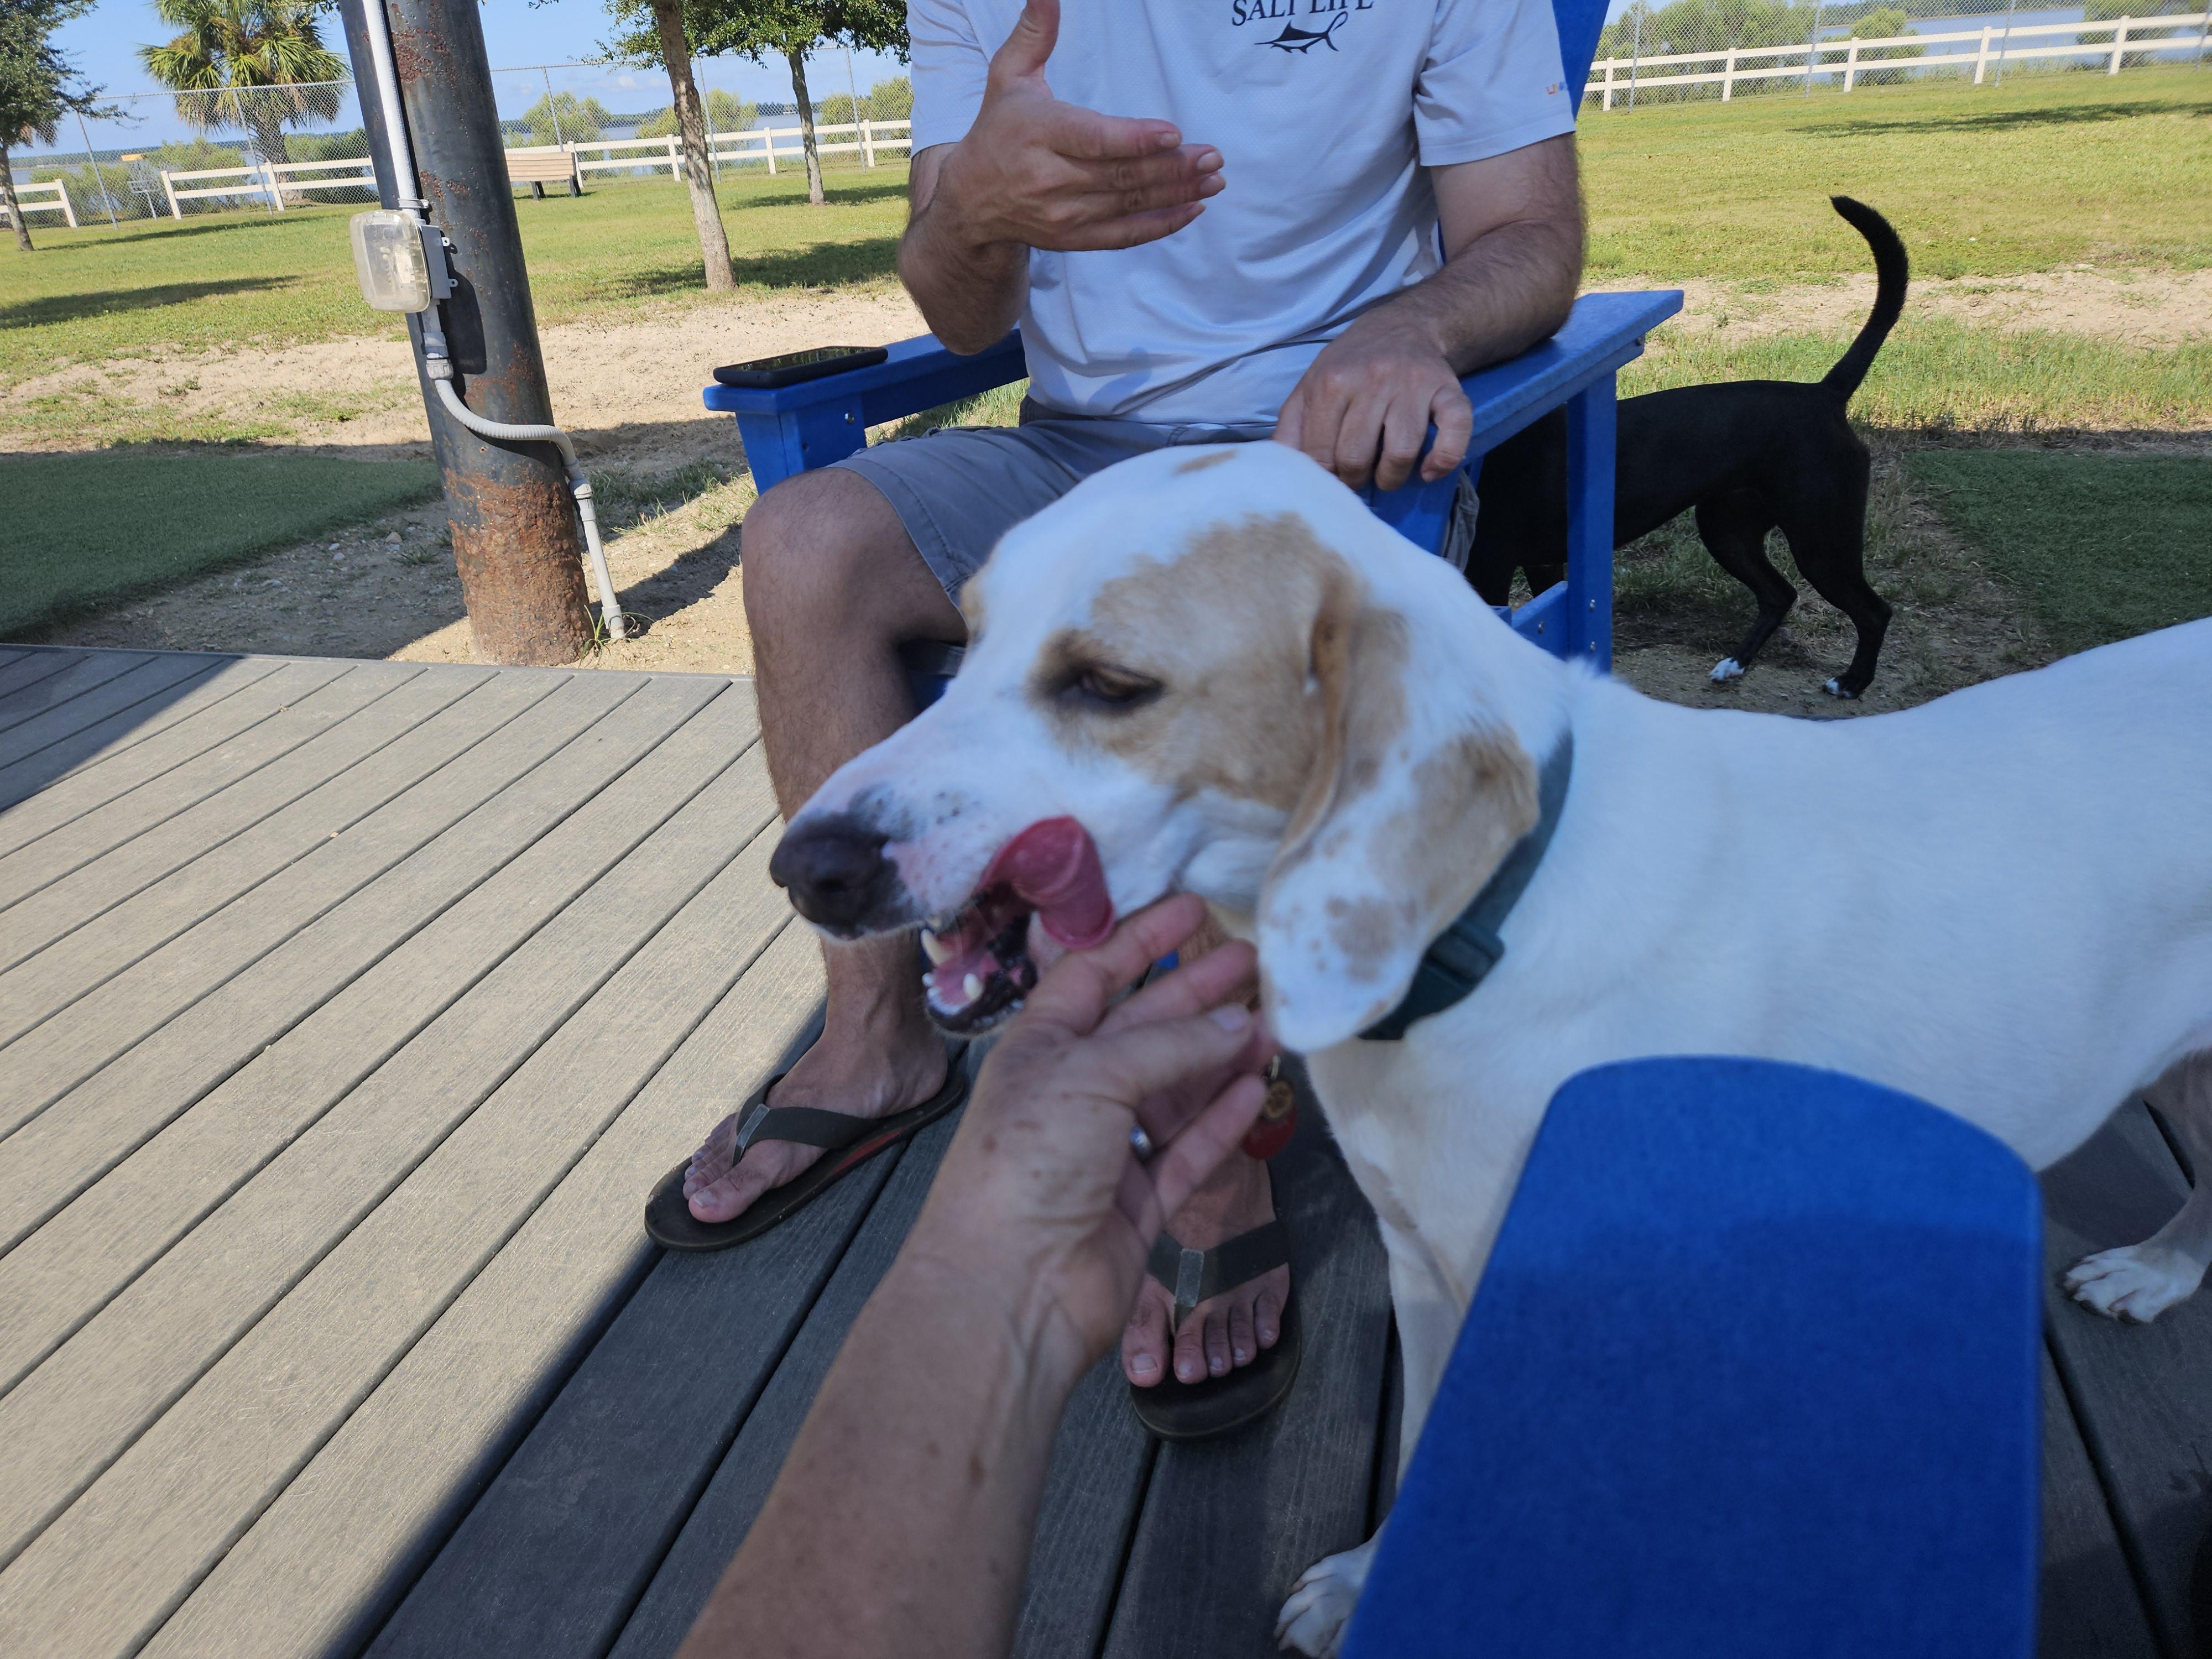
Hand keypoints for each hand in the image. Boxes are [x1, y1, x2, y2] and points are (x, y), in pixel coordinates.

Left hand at [905, 896, 1272, 1375]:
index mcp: (1039, 1048)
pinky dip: (1222, 1118)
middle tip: (1257, 962)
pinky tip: (1258, 1087)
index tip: (1193, 908)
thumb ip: (1170, 1045)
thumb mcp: (1091, 1075)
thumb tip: (1239, 1024)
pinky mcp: (1138, 1203)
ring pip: (1175, 1090)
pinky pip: (1188, 1148)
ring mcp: (1106, 1150)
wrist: (1009, 1286)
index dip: (1141, 940)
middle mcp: (1071, 1092)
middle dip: (1198, 995)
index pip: (1092, 975)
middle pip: (1144, 1029)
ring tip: (1276, 1024)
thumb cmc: (1030, 1159)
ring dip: (1222, 1056)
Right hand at [933, 0, 1223, 252]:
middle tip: (1213, 156)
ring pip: (1128, 204)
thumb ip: (1034, 35)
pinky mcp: (1072, 239)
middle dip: (1172, 168)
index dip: (1135, 140)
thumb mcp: (1008, 76)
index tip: (1173, 134)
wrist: (971, 199)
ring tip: (1213, 180)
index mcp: (1037, 133)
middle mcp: (1049, 178)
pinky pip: (1123, 235)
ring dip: (1177, 194)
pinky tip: (1192, 209)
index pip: (1093, 139)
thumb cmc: (999, 128)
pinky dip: (1160, 225)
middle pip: (1120, 175)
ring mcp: (1062, 214)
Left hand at [1274, 312, 1474, 492]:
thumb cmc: (1349, 366)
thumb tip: (1284, 472)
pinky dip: (1444, 459)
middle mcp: (1372, 380)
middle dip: (1355, 480)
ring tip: (1386, 474)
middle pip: (1358, 457)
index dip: (1325, 477)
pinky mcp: (1448, 389)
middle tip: (1358, 476)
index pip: (1321, 454)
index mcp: (1332, 383)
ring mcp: (1413, 384)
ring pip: (1401, 452)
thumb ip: (1291, 429)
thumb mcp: (1310, 388)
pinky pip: (1455, 430)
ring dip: (1392, 477)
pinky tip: (1428, 471)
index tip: (1331, 478)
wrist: (1402, 327)